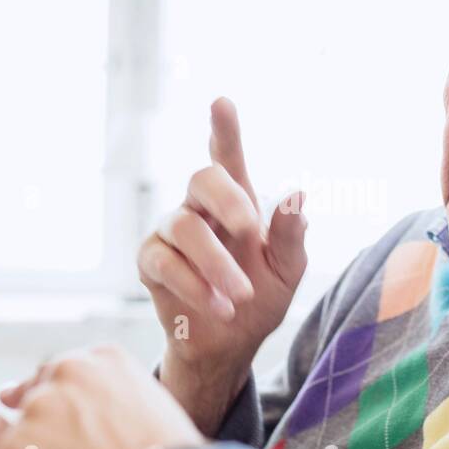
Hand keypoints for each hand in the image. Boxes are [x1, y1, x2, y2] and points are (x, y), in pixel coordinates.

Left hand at [0, 343, 204, 448]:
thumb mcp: (151, 408)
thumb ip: (111, 398)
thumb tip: (64, 407)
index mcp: (105, 357)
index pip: (70, 378)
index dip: (75, 414)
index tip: (90, 441)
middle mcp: (66, 371)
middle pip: (40, 401)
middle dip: (53, 435)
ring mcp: (35, 409)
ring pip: (24, 440)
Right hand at [137, 97, 307, 433]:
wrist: (230, 344)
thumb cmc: (261, 297)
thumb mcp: (287, 270)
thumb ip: (291, 235)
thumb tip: (297, 195)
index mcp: (236, 202)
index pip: (227, 158)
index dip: (224, 130)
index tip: (222, 104)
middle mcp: (199, 209)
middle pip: (201, 178)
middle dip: (227, 200)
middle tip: (249, 230)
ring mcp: (170, 232)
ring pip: (186, 229)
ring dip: (217, 265)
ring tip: (240, 297)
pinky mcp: (150, 262)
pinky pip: (165, 263)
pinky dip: (195, 286)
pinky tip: (217, 307)